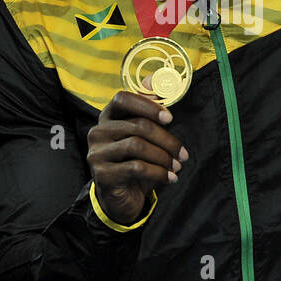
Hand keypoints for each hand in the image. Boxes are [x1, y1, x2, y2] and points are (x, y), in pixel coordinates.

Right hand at [86, 91, 187, 224]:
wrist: (120, 197)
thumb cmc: (134, 162)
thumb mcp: (143, 137)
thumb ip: (147, 111)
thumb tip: (153, 83)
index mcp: (107, 117)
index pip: (122, 99)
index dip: (148, 105)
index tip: (170, 119)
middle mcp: (98, 132)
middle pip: (137, 126)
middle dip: (166, 140)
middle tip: (183, 154)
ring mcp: (97, 153)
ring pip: (137, 146)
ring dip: (163, 157)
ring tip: (176, 166)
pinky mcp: (102, 174)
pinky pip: (136, 168)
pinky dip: (158, 173)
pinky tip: (169, 178)